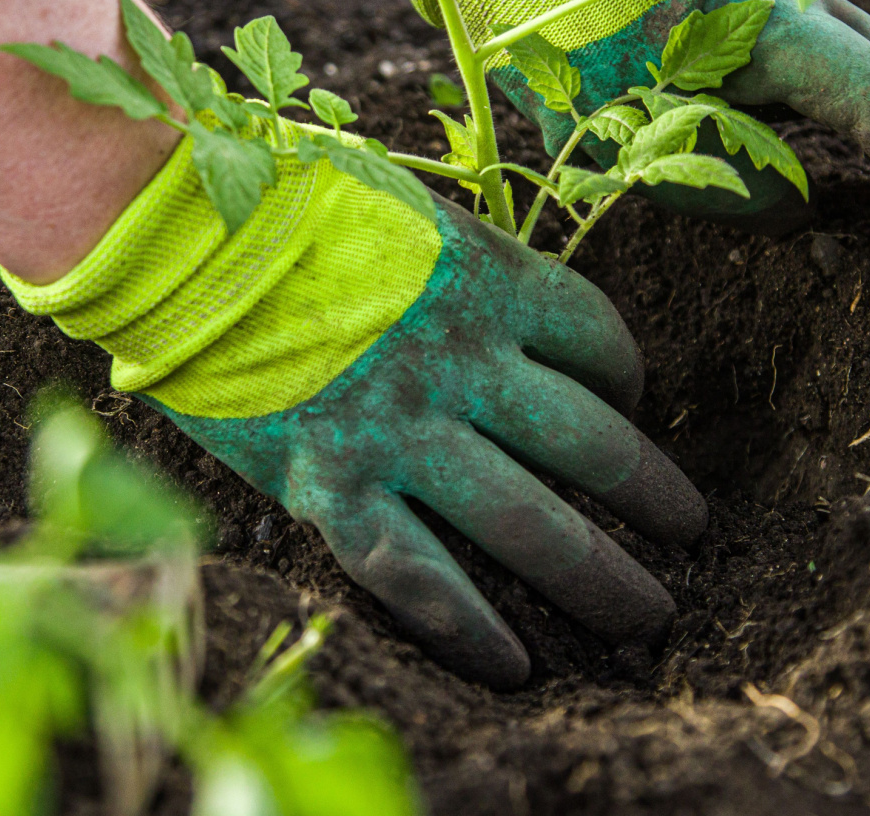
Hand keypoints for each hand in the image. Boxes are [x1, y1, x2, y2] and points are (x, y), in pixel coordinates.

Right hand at [162, 196, 704, 688]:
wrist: (178, 232)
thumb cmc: (298, 203)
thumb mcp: (416, 211)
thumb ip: (477, 263)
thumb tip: (525, 311)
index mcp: (492, 280)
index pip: (601, 342)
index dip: (629, 379)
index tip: (628, 403)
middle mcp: (465, 363)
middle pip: (593, 445)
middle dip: (655, 496)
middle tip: (691, 531)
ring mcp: (403, 432)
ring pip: (529, 525)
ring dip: (601, 577)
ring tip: (651, 616)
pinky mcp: (332, 487)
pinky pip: (420, 577)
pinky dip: (472, 630)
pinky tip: (518, 667)